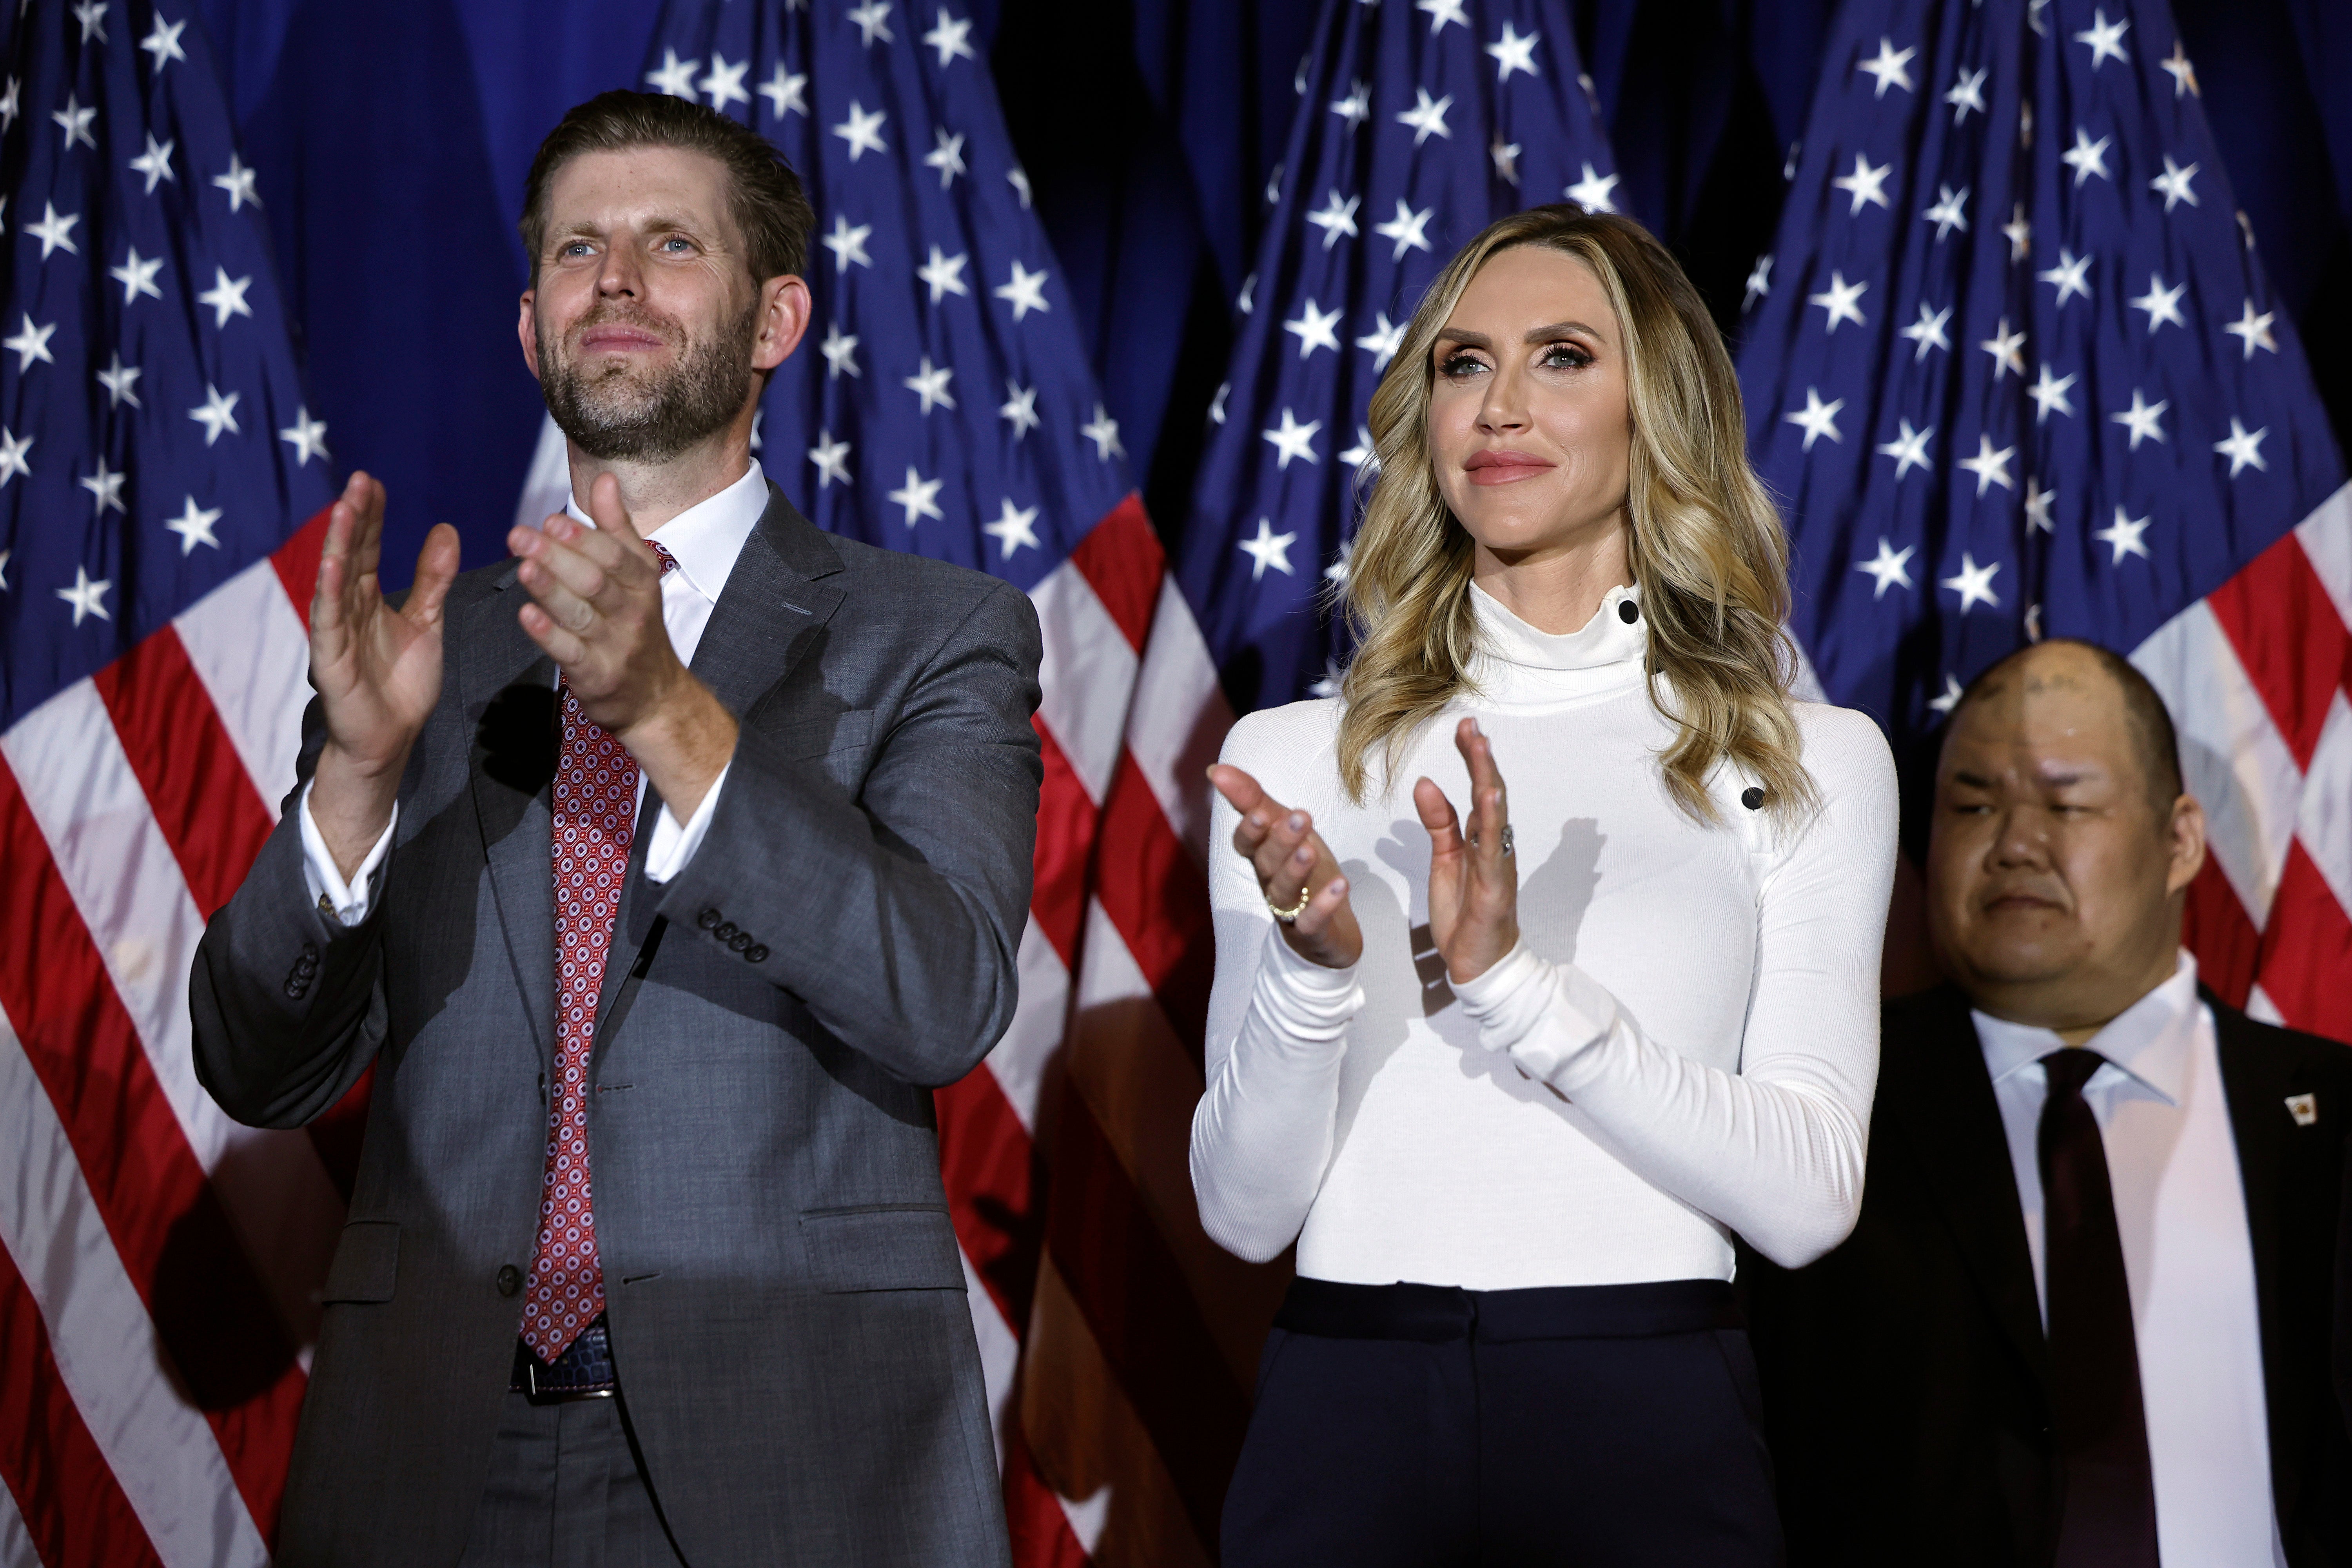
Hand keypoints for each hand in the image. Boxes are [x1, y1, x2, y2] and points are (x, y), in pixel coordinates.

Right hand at [309, 471, 458, 877]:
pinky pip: (329, 621)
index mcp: (367, 598)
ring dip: (339, 545)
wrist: (392, 737)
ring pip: (335, 581)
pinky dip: (330, 593)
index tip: (373, 482)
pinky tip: (332, 566)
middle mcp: (347, 608)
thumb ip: (433, 579)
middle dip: (353, 518)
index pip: (367, 548)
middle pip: (349, 555)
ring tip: (344, 509)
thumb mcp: (427, 621)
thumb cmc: (402, 681)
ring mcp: (336, 632)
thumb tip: (445, 529)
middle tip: (359, 480)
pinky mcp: (330, 659)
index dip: (370, 516)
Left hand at [510, 472, 687, 736]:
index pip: (615, 556)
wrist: (656, 696)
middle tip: (520, 536)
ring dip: (550, 589)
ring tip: (522, 568)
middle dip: (557, 557)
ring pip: (580, 614)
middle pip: (595, 581)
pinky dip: (548, 634)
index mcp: (641, 584)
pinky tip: (527, 615)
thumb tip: (605, 479)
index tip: (552, 521)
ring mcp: (615, 646)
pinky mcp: (597, 675)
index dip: (583, 538)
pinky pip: (570, 653)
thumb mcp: (638, 575)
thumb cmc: (636, 625)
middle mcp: (632, 613)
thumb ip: (617, 529)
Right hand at [1208, 765, 1362, 968]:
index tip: (1257, 810)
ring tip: (1310, 851)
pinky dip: (1323, 906)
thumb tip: (1216, 769)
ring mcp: (1291, 912)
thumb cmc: (1304, 873)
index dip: (1249, 829)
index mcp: (1263, 858)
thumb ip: (1254, 800)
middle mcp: (1271, 883)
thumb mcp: (1284, 830)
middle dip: (1281, 840)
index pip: (1246, 844)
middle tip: (1301, 816)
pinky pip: (1313, 922)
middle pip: (1268, 863)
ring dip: (1296, 870)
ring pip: (1284, 891)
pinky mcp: (1313, 935)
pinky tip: (1340, 886)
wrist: (1328, 934)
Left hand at [1413, 718, 1518, 983]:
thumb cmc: (1465, 911)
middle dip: (1480, 759)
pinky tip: (1489, 797)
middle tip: (1471, 726)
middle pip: (1489, 793)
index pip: (1477, 788)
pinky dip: (1492, 822)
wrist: (1477, 961)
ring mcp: (1497, 864)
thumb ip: (1439, 822)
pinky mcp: (1494, 887)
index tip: (1464, 727)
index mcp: (1480, 837)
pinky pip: (1494, 850)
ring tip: (1480, 747)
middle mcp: (1494, 845)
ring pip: (1494, 815)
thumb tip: (1426, 783)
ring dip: (1488, 779)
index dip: (1471, 757)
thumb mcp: (1444, 859)